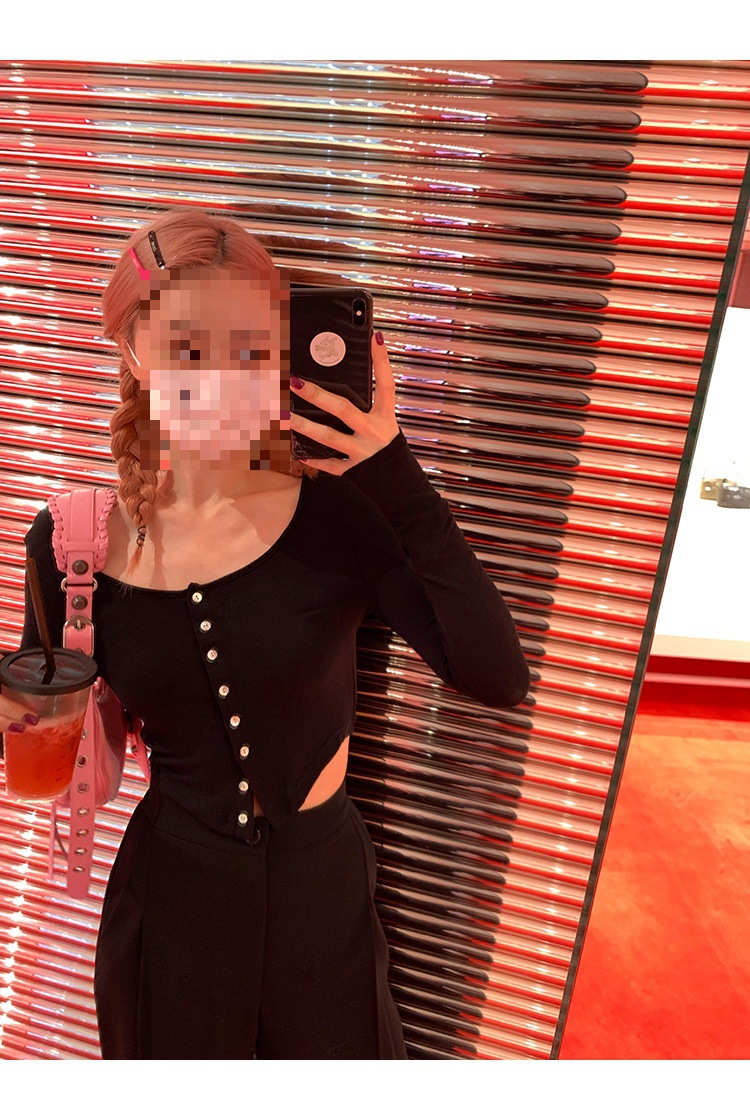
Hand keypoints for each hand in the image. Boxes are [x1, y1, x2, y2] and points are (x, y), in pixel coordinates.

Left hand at [288, 330, 399, 475]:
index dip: (382, 361)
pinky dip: (313, 460)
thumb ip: (367, 412)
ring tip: (283, 416)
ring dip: (304, 426)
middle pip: (343, 409)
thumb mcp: (386, 427)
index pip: (386, 384)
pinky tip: (297, 452)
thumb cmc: (390, 453)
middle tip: (296, 382)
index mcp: (386, 418)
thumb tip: (337, 393)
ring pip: (328, 437)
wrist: (402, 488)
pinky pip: (330, 465)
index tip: (374, 338)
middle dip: (318, 395)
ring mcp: (363, 452)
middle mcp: (374, 433)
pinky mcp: (354, 470)